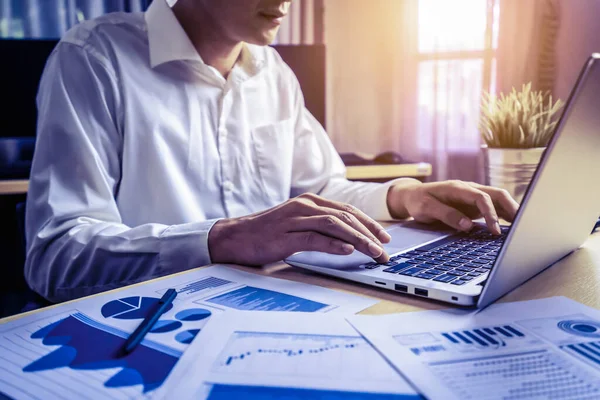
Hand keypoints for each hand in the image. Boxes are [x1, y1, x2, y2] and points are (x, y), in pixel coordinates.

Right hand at [208, 193, 391, 265]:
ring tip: (374, 252)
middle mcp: (305, 206)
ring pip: (335, 225)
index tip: (385, 237)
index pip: (347, 210)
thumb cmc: (267, 233)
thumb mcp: (297, 225)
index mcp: (309, 202)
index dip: (369, 223)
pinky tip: (347, 251)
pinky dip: (333, 244)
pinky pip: (314, 238)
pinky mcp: (285, 235)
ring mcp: (294, 219)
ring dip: (359, 239)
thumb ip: (319, 229)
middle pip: (346, 217)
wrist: (235, 237)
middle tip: (385, 250)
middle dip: (370, 233)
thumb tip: (347, 243)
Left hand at [387, 180, 519, 234]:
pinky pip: (493, 207)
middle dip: (512, 209)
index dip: (491, 214)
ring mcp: (473, 196)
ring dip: (511, 212)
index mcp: (458, 188)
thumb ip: (446, 215)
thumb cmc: (418, 201)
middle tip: (522, 227)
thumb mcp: (425, 209)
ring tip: (523, 228)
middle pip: (497, 195)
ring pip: (498, 200)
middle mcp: (469, 189)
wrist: (412, 196)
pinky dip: (504, 215)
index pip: (481, 198)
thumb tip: (468, 225)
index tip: (495, 231)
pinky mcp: (474, 204)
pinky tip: (511, 226)